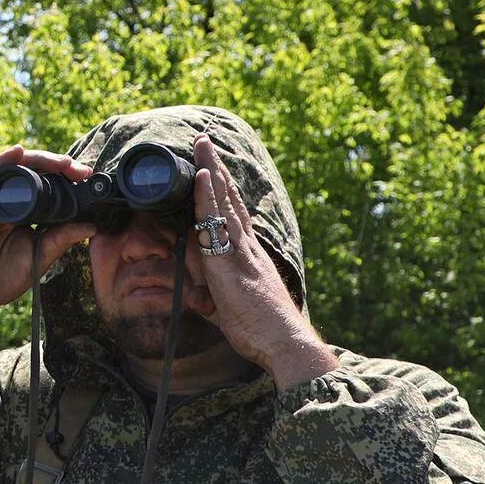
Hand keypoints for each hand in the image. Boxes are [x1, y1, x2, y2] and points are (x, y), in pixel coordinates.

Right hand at [0, 146, 98, 321]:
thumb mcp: (37, 261)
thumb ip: (59, 242)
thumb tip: (91, 226)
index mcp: (28, 216)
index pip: (49, 188)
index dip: (69, 180)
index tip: (89, 178)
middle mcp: (11, 204)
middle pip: (35, 172)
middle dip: (59, 166)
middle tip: (82, 171)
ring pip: (15, 169)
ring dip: (39, 160)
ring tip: (62, 162)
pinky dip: (0, 162)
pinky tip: (16, 152)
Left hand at [189, 135, 336, 386]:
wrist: (284, 342)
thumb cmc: (262, 332)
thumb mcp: (229, 312)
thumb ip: (214, 300)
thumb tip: (202, 300)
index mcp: (249, 256)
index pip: (233, 215)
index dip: (222, 191)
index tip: (213, 168)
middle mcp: (247, 246)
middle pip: (229, 199)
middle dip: (215, 169)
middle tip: (204, 141)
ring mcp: (239, 249)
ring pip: (222, 201)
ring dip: (210, 169)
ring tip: (201, 143)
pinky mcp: (229, 258)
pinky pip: (215, 221)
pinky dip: (207, 196)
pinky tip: (200, 174)